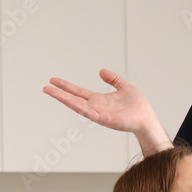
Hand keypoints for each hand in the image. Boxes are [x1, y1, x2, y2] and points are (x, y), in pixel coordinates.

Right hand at [43, 69, 170, 150]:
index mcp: (99, 100)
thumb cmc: (138, 106)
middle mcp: (96, 107)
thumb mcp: (124, 87)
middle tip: (45, 87)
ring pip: (77, 106)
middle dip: (59, 93)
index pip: (78, 92)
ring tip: (51, 92)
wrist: (147, 118)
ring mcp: (98, 114)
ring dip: (64, 99)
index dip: (66, 86)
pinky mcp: (104, 119)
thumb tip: (101, 71)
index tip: (53, 80)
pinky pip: (89, 112)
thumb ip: (113, 79)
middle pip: (73, 99)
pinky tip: (69, 101)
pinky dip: (78, 107)